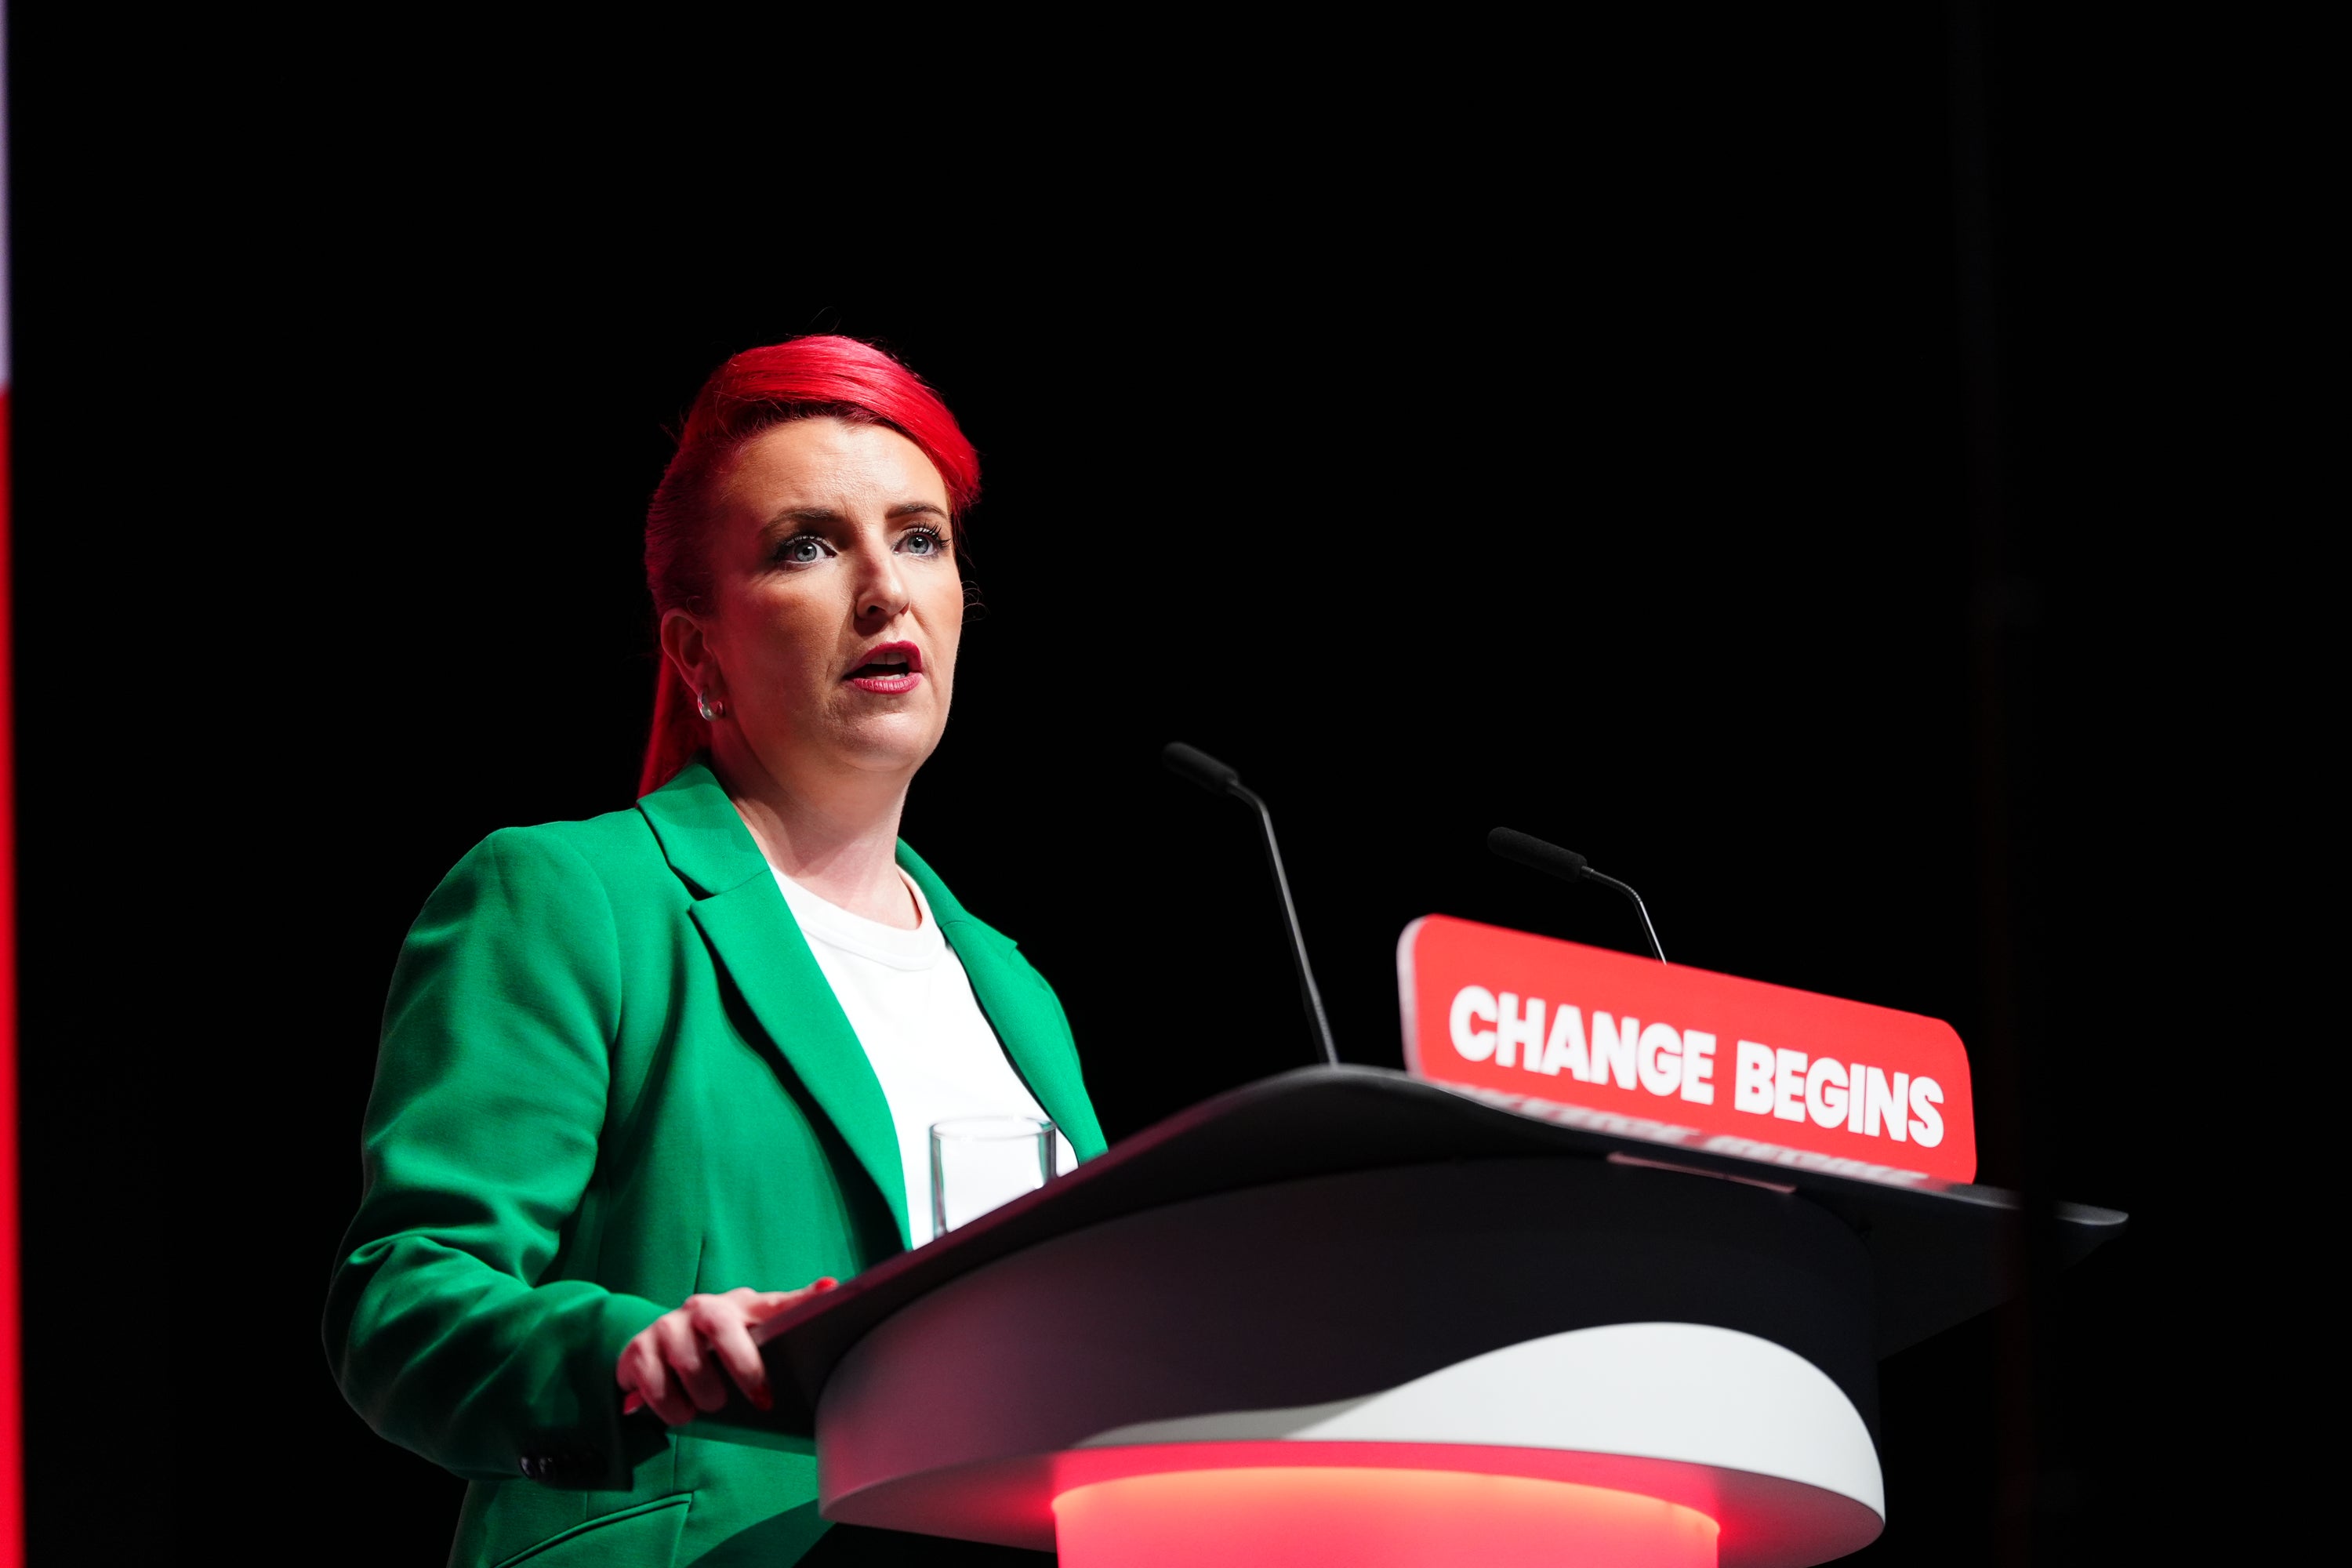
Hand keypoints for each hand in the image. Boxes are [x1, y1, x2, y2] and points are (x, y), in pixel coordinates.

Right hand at [616, 1279, 836, 1424]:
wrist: (654, 1348)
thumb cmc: (716, 1346)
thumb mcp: (749, 1337)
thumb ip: (784, 1326)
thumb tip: (831, 1288)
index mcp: (739, 1307)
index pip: (775, 1301)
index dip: (803, 1299)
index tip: (830, 1291)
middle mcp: (701, 1308)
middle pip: (721, 1327)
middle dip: (743, 1367)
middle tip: (759, 1401)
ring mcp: (666, 1326)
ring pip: (687, 1362)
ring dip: (702, 1395)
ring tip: (707, 1408)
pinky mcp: (637, 1350)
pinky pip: (653, 1384)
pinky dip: (669, 1406)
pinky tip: (678, 1410)